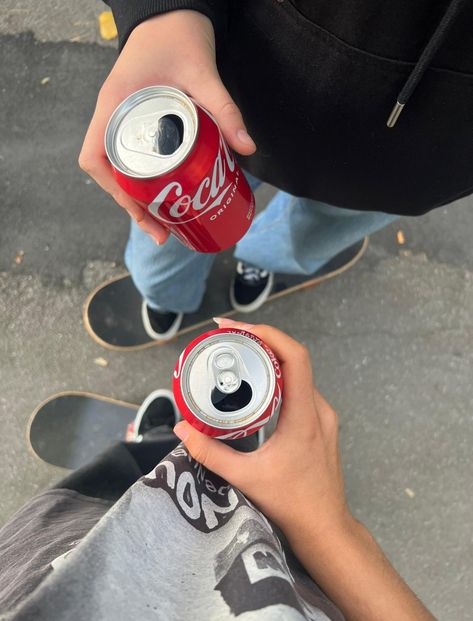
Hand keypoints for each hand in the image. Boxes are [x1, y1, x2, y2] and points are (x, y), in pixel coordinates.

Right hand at [79, 10, 255, 243]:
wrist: (173, 12)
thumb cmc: (178, 36)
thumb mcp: (202, 72)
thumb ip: (224, 107)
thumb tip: (247, 148)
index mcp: (115, 106)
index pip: (94, 158)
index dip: (113, 191)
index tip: (141, 210)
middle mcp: (113, 117)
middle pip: (109, 174)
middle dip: (132, 207)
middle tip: (161, 233)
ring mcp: (123, 120)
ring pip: (121, 170)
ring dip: (139, 199)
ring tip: (165, 225)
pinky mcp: (139, 121)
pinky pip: (134, 158)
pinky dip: (147, 182)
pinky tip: (169, 195)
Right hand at [174, 317, 351, 543]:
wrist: (325, 527)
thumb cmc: (291, 503)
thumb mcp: (246, 478)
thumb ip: (210, 453)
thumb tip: (181, 429)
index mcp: (304, 416)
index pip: (295, 358)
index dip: (269, 334)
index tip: (237, 328)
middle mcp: (319, 409)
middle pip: (294, 359)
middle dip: (261, 340)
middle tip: (228, 337)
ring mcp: (324, 415)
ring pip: (298, 373)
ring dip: (270, 358)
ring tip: (238, 354)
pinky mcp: (321, 423)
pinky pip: (300, 388)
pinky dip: (278, 377)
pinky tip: (256, 384)